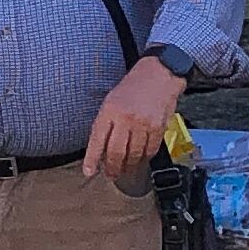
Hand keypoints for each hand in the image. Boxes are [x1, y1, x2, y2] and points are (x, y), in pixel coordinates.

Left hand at [85, 56, 183, 181]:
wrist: (159, 74)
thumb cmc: (133, 87)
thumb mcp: (111, 100)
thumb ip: (105, 123)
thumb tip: (100, 149)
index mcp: (109, 110)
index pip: (97, 140)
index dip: (92, 159)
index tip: (88, 172)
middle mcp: (125, 118)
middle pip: (116, 152)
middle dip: (112, 168)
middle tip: (111, 175)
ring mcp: (143, 124)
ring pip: (134, 155)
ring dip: (128, 166)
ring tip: (125, 170)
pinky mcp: (158, 128)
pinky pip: (150, 151)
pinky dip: (144, 158)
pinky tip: (140, 159)